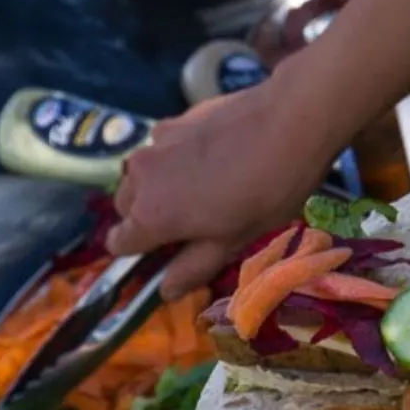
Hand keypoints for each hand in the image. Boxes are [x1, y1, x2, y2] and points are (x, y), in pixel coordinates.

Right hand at [107, 78, 334, 298]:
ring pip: (144, 175)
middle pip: (127, 208)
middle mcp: (139, 177)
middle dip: (150, 218)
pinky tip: (217, 156)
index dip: (143, 252)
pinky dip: (178, 159)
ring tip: (208, 186)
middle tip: (196, 221)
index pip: (119, 244)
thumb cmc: (266, 192)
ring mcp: (154, 142)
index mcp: (150, 215)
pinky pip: (164, 149)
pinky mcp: (175, 119)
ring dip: (162, 186)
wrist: (290, 122)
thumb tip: (165, 290)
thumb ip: (193, 266)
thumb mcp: (233, 240)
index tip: (171, 251)